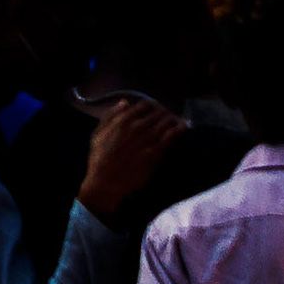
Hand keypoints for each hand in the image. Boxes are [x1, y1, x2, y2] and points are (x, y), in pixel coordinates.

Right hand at [78, 93, 183, 214]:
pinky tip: (184, 127)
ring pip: (167, 122)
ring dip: (174, 119)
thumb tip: (125, 102)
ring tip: (179, 121)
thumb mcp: (98, 132)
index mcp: (123, 120)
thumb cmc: (99, 158)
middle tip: (170, 116)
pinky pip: (171, 136)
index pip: (145, 105)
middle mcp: (137, 126)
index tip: (156, 109)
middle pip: (158, 113)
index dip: (153, 106)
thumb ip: (111, 115)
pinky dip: (180, 129)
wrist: (106, 181)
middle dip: (165, 113)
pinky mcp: (156, 153)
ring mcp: (147, 139)